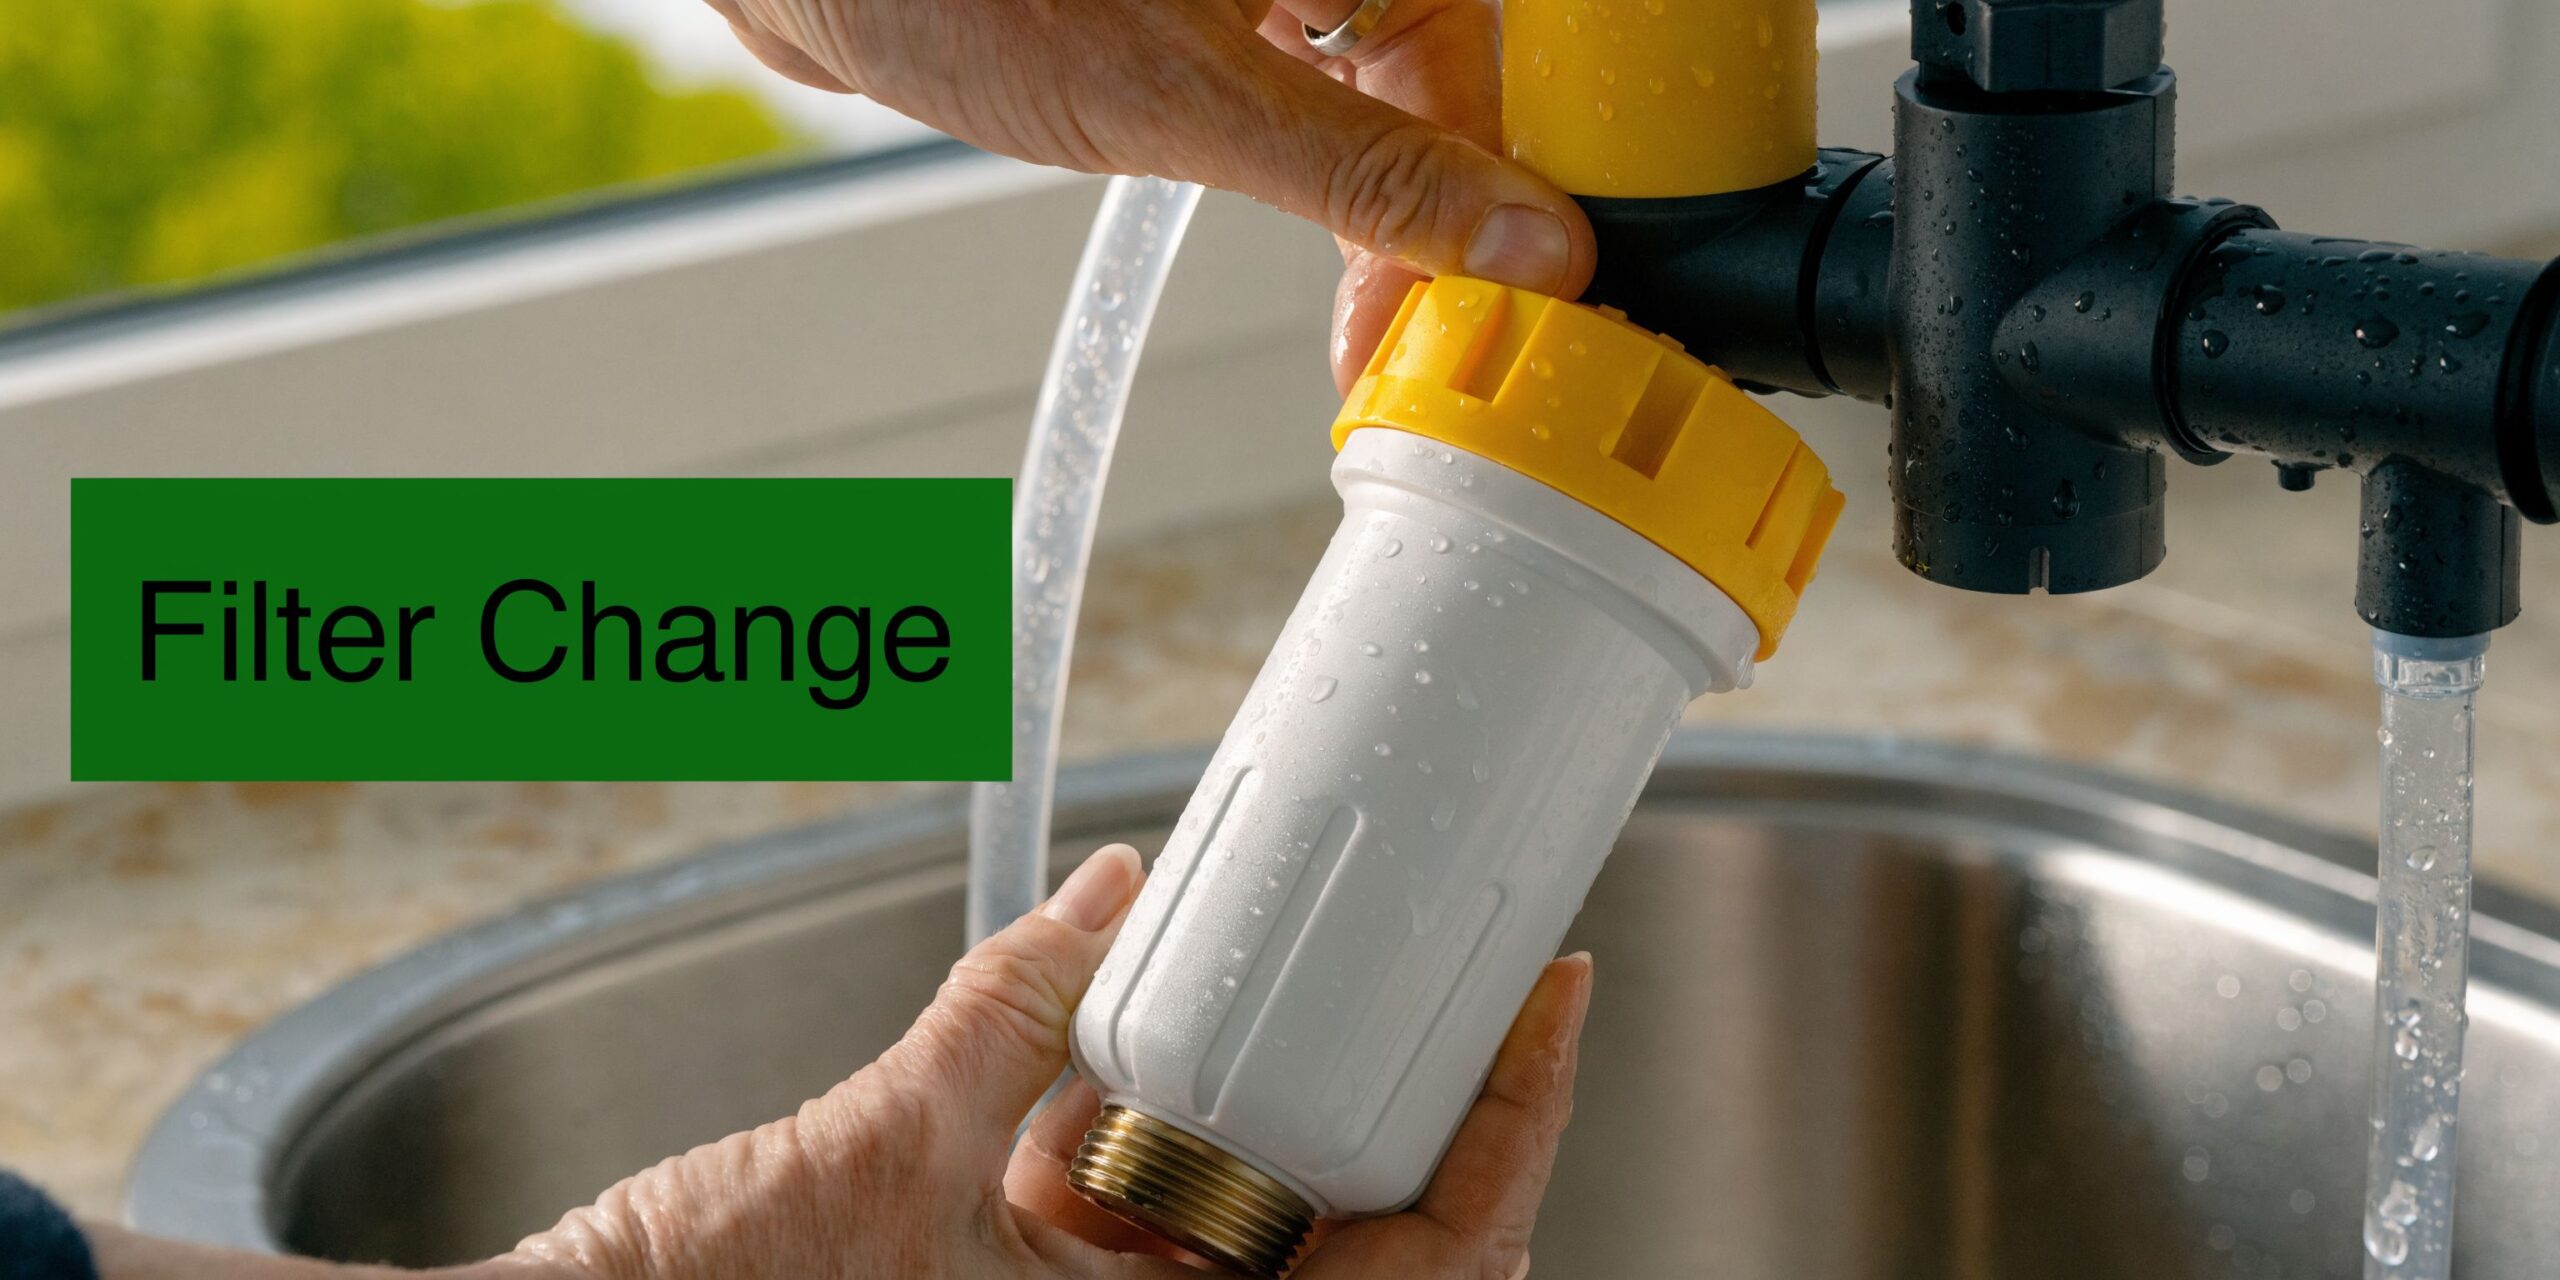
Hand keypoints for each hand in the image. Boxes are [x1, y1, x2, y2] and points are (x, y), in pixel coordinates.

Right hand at [505, 842, 1593, 1278]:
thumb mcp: (889, 1141)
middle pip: (1386, 1259)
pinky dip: (1175, 1151)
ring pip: (1282, 1247)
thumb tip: (1112, 888)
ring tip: (1327, 996)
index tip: (1549, 1002)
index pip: (1433, 1267)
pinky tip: (1141, 1067)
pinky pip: (1167, 1243)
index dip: (1516, 1131)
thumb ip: (1015, 1007)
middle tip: (1469, 988)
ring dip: (1300, 1130)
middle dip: (1435, 1125)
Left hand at [702, 0, 1596, 393]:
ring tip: (1382, 336)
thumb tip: (1525, 242)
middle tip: (1427, 351)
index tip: (1511, 315)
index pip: (1494, 64)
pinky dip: (1338, 195)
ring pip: (1392, 105)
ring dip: (1394, 224)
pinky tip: (1343, 272)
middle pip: (1456, 88)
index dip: (1515, 196)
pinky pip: (1325, 106)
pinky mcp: (1227, 15)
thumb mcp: (1184, 99)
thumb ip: (1364, 175)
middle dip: (1449, 227)